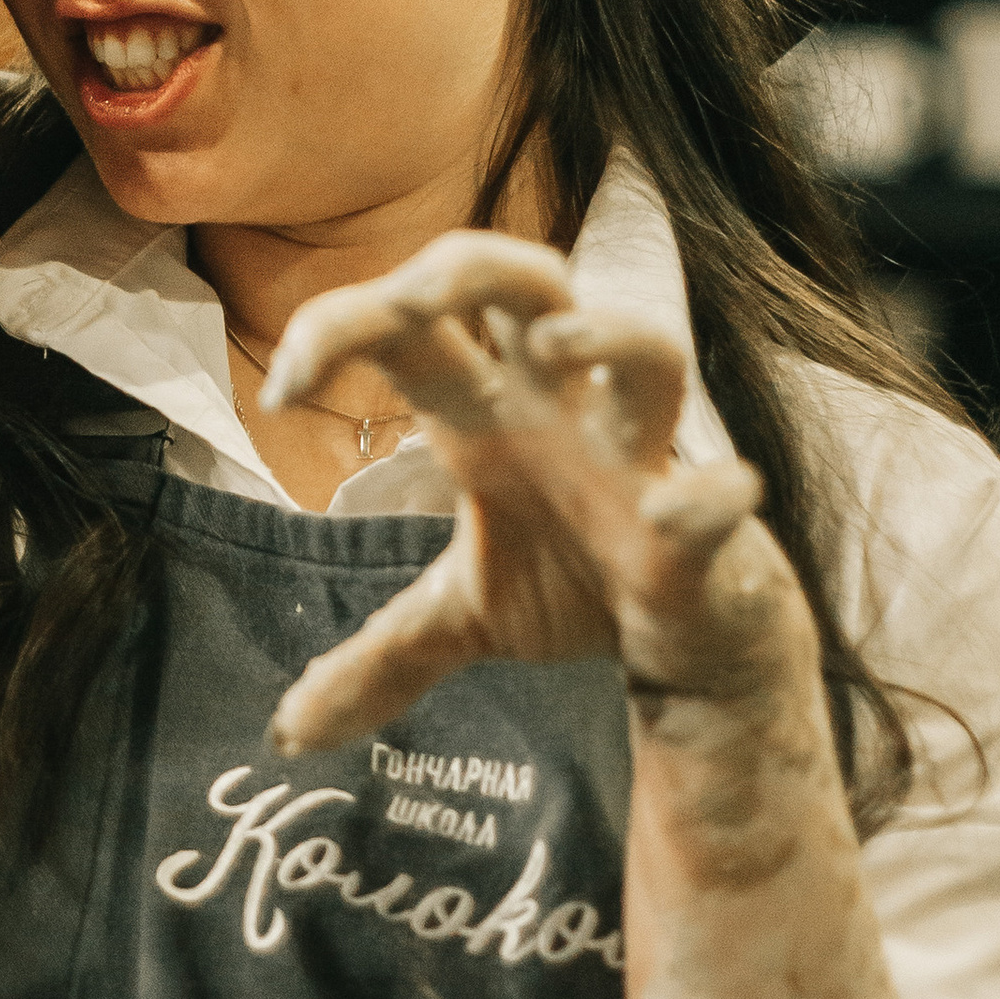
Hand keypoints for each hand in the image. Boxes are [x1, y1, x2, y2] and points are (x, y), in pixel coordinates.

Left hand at [260, 231, 803, 752]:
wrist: (691, 642)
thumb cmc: (580, 584)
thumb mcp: (460, 618)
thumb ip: (378, 658)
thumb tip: (288, 732)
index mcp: (490, 413)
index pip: (412, 326)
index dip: (341, 325)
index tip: (279, 389)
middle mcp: (564, 410)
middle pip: (529, 283)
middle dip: (468, 266)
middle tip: (403, 300)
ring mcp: (639, 458)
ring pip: (648, 353)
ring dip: (612, 333)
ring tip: (559, 339)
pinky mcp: (702, 525)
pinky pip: (720, 496)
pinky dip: (708, 499)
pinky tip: (678, 508)